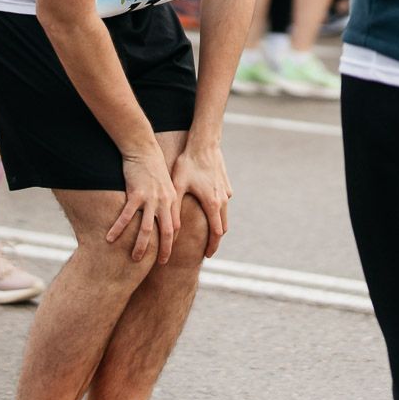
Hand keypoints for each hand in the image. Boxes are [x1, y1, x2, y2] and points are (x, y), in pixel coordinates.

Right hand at [107, 146, 179, 263]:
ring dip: (141, 246)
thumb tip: (164, 214)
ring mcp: (150, 199)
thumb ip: (166, 199)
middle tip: (160, 265)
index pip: (176, 227)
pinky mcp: (135, 194)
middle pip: (167, 232)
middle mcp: (164, 202)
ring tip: (135, 259)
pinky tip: (110, 239)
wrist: (143, 148)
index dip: (173, 242)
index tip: (168, 254)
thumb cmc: (152, 166)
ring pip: (147, 229)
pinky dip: (118, 229)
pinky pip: (127, 217)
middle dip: (164, 250)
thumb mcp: (165, 183)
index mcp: (172, 200)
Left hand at [171, 138, 232, 258]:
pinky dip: (218, 211)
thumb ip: (174, 210)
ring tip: (207, 231)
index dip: (211, 246)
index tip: (206, 256)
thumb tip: (172, 232)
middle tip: (206, 248)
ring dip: (217, 225)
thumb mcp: (177, 187)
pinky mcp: (226, 184)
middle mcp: (223, 200)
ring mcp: (226, 192)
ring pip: (224, 215)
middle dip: (215, 239)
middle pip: (222, 227)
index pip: (215, 234)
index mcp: (212, 204)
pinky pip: (224, 202)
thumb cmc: (188, 164)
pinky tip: (207, 208)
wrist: (204, 143)